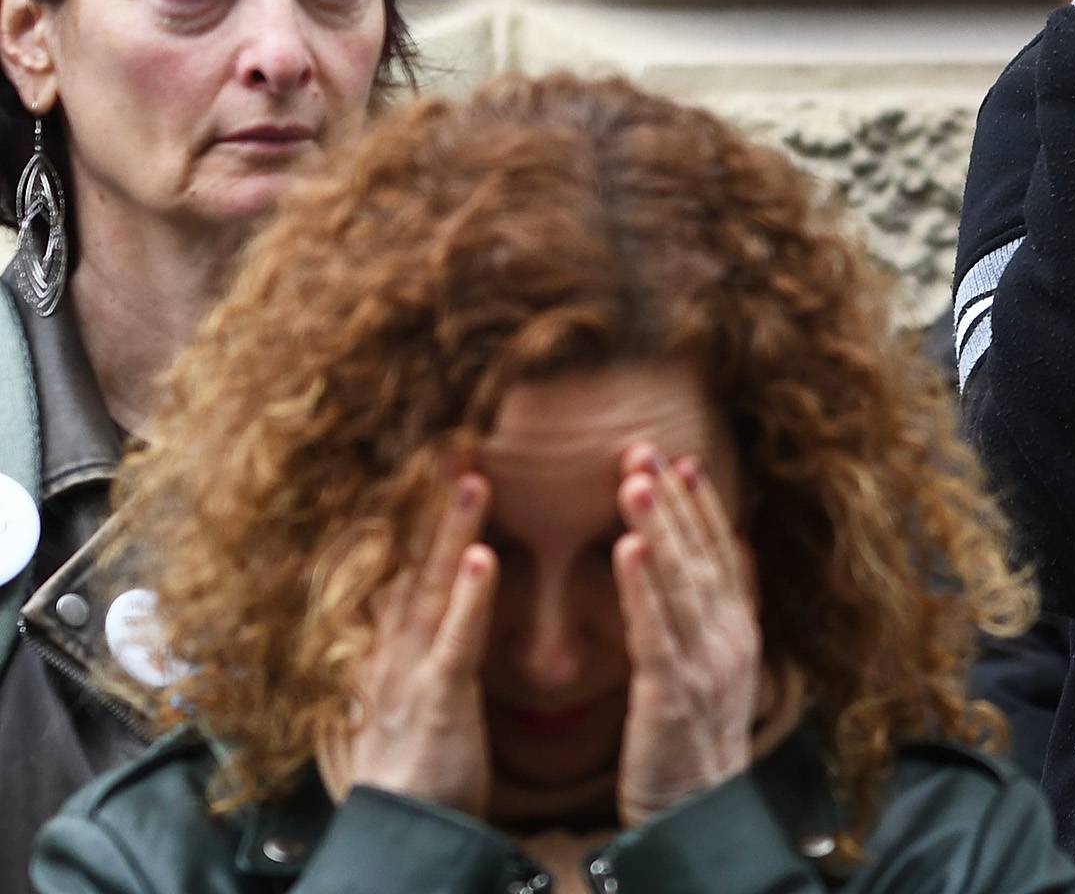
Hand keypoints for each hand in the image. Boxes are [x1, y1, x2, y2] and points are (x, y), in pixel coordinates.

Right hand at [338, 472, 494, 815]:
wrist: (402, 840)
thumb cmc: (424, 771)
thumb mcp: (422, 695)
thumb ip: (431, 646)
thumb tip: (445, 599)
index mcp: (398, 646)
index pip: (411, 564)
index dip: (426, 511)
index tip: (446, 454)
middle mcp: (395, 648)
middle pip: (413, 560)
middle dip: (431, 500)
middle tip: (454, 435)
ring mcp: (409, 672)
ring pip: (429, 587)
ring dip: (450, 528)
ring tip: (470, 473)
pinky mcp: (434, 702)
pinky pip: (452, 642)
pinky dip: (465, 597)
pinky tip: (479, 556)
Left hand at [614, 446, 762, 827]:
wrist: (698, 821)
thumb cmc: (692, 752)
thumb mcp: (711, 680)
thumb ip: (707, 628)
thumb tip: (708, 580)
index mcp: (738, 635)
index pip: (722, 556)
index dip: (703, 507)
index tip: (682, 460)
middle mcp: (730, 640)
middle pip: (702, 555)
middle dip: (674, 499)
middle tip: (646, 446)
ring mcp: (705, 664)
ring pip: (680, 581)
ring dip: (658, 524)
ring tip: (634, 477)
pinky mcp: (671, 693)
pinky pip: (655, 629)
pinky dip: (642, 585)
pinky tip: (626, 548)